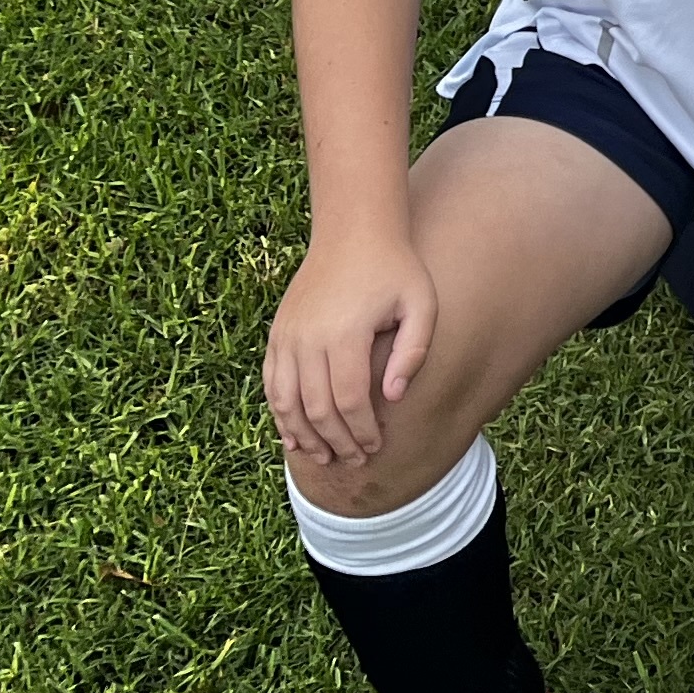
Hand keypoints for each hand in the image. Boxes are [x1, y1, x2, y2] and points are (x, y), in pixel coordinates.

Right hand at [262, 228, 437, 470]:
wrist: (353, 232)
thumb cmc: (395, 269)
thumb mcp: (420, 304)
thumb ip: (413, 351)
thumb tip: (394, 397)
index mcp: (345, 333)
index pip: (350, 400)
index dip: (362, 430)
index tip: (376, 446)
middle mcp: (309, 338)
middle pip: (317, 408)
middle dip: (337, 441)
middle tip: (355, 460)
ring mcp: (288, 336)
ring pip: (287, 402)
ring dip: (303, 436)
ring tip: (324, 457)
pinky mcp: (278, 334)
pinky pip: (272, 384)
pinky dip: (280, 414)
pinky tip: (293, 436)